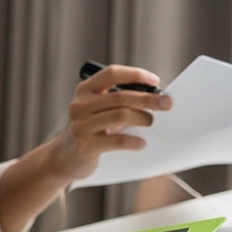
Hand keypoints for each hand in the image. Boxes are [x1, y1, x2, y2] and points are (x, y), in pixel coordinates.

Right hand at [47, 65, 172, 180]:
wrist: (64, 158)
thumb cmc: (88, 131)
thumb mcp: (96, 110)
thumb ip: (116, 101)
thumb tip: (153, 96)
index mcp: (84, 91)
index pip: (112, 73)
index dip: (135, 75)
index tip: (155, 81)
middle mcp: (80, 105)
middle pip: (121, 96)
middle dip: (148, 98)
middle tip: (167, 103)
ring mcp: (81, 126)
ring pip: (121, 116)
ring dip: (142, 118)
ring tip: (149, 122)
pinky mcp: (85, 145)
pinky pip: (118, 140)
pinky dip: (134, 141)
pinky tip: (141, 143)